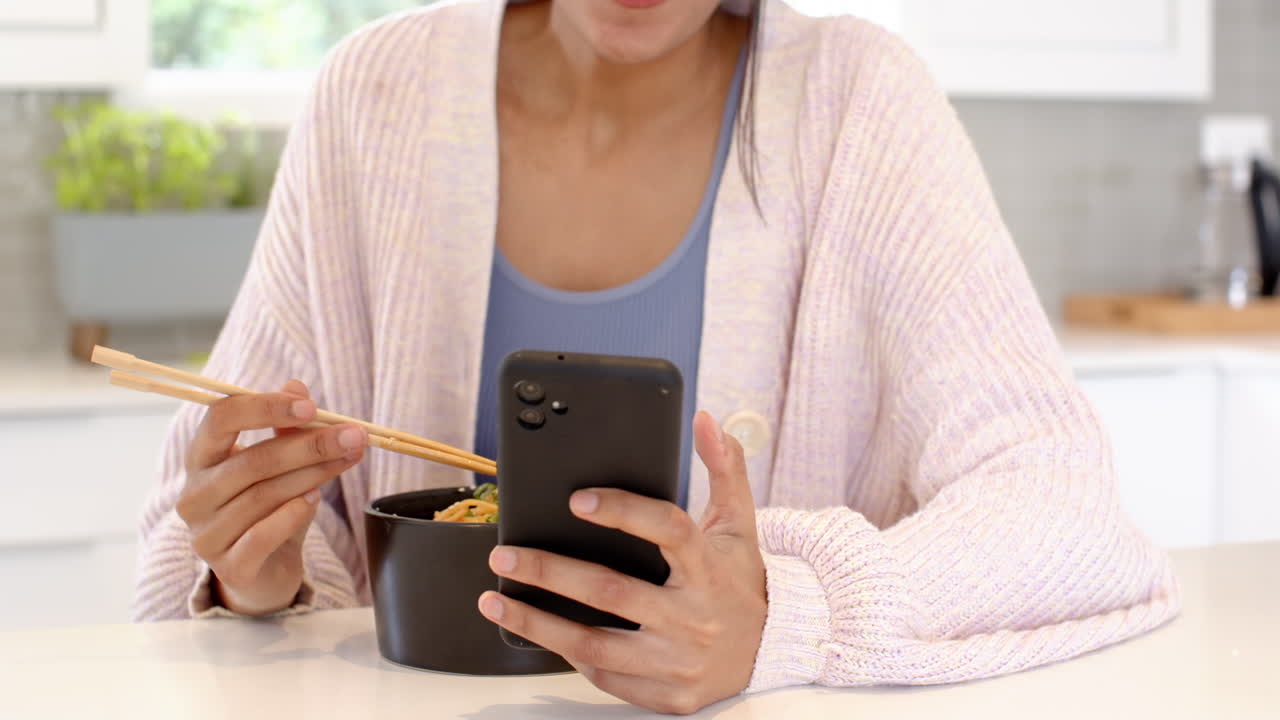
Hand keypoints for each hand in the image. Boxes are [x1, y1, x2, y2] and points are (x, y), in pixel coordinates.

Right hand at [178, 379, 366, 614]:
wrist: (264, 573)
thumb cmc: (270, 510)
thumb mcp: (281, 465)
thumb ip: (286, 429)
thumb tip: (296, 385)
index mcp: (201, 458)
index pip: (220, 418)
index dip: (265, 408)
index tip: (311, 406)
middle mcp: (194, 495)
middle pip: (253, 460)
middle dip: (309, 445)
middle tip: (353, 436)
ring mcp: (206, 534)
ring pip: (264, 495)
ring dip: (313, 475)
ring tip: (345, 461)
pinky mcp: (229, 567)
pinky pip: (262, 534)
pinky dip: (293, 513)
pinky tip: (314, 500)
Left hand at [478, 411, 766, 714]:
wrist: (770, 653)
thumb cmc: (739, 582)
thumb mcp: (740, 524)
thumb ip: (724, 468)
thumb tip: (706, 420)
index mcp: (708, 567)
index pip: (666, 530)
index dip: (623, 511)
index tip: (577, 499)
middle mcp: (694, 616)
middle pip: (611, 591)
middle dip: (550, 571)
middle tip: (505, 554)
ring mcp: (679, 660)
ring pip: (595, 644)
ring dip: (539, 622)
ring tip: (496, 601)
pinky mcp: (668, 695)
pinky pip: (606, 676)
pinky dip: (569, 655)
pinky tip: (539, 632)